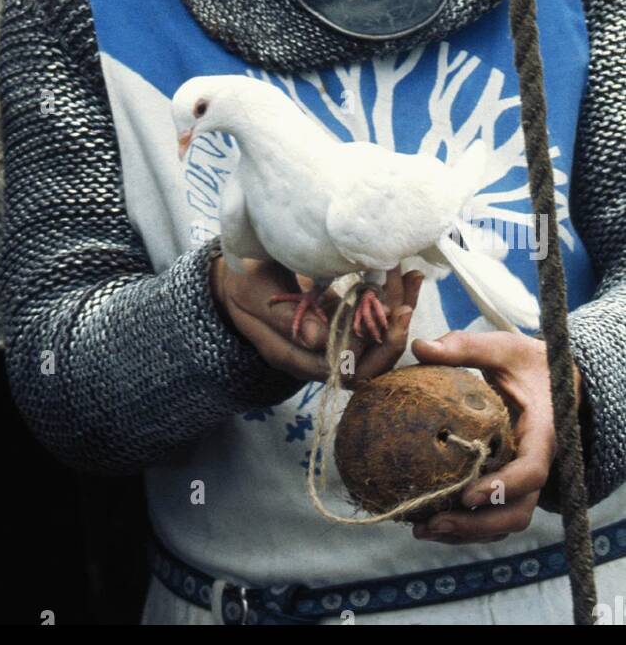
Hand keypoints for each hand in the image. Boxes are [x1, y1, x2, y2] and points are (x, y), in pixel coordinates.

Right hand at [209, 254, 423, 384]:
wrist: (232, 276)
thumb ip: (285, 319)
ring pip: (373, 338)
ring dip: (397, 310)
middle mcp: (318, 354)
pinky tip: (402, 273)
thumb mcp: (255, 295)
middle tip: (406, 297)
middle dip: (394, 332)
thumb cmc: (240, 283)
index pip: (346, 371)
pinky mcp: (336, 319)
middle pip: (368, 361)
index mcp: (295, 357)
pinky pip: (368, 317)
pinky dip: (388, 298)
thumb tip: (320, 339)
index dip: (374, 349)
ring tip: (411, 277)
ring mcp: (329, 337)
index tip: (391, 314)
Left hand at [409, 330, 583, 544]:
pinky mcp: (510, 487)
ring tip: (423, 530)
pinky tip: (428, 521)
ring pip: (504, 522)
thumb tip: (420, 347)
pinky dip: (466, 525)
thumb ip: (465, 347)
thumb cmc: (526, 363)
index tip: (467, 495)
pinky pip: (493, 515)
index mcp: (543, 435)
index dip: (502, 489)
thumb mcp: (502, 348)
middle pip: (517, 512)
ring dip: (467, 532)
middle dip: (477, 525)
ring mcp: (525, 482)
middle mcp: (537, 465)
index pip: (531, 472)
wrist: (552, 381)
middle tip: (434, 523)